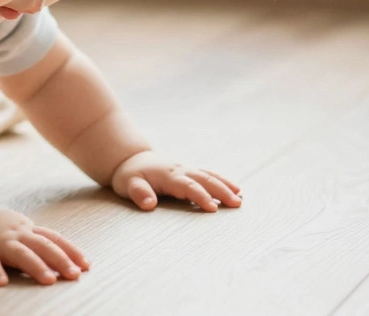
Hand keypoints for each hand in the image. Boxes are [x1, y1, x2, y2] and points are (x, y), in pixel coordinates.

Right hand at [0, 208, 88, 286]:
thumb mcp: (16, 231)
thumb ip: (35, 241)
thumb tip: (65, 260)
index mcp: (26, 229)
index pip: (53, 238)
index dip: (71, 251)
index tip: (87, 266)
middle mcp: (14, 233)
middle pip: (41, 245)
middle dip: (60, 259)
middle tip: (75, 275)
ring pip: (19, 252)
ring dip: (36, 265)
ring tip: (49, 280)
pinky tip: (1, 282)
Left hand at [111, 150, 242, 211]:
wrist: (131, 159)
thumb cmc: (129, 175)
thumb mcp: (128, 184)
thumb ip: (139, 193)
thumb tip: (149, 204)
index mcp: (167, 175)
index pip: (187, 186)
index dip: (200, 196)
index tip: (213, 208)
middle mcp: (180, 170)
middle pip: (204, 180)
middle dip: (221, 191)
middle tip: (237, 204)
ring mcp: (186, 169)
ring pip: (209, 176)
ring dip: (225, 186)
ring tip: (240, 198)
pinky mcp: (189, 170)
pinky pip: (208, 174)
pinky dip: (222, 180)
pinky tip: (235, 189)